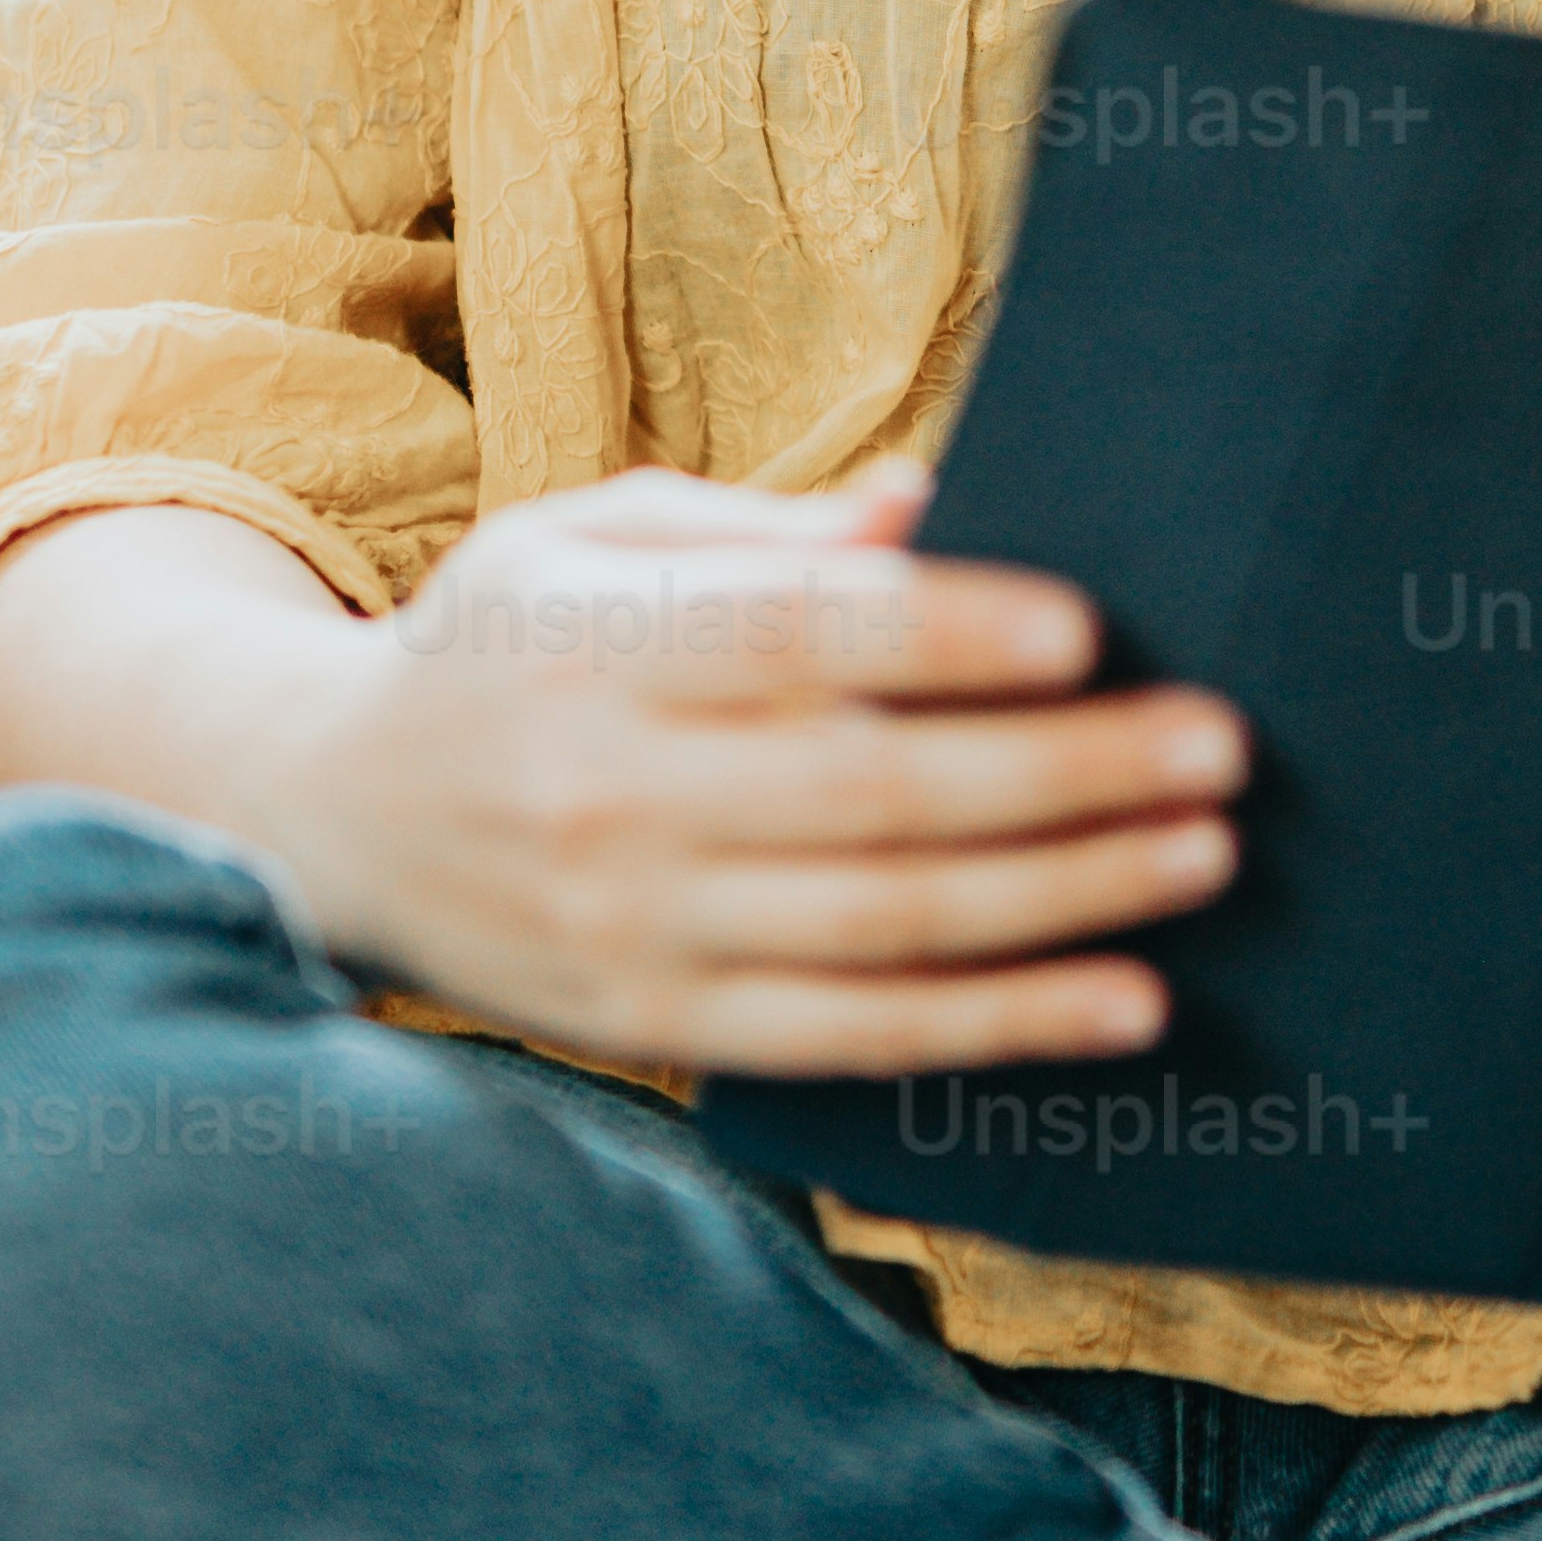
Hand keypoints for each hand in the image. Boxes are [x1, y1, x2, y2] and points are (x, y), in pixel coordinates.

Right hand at [255, 455, 1244, 1083]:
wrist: (325, 818)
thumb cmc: (496, 647)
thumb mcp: (582, 540)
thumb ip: (754, 531)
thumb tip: (923, 501)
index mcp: (600, 645)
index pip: (794, 637)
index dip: (947, 635)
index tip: (1088, 628)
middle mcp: (617, 794)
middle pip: (873, 790)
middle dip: (1063, 772)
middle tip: (1216, 745)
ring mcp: (638, 927)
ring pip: (886, 925)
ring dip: (1064, 899)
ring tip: (1201, 857)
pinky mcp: (658, 1026)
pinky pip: (855, 1039)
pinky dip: (997, 1026)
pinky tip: (1120, 1003)